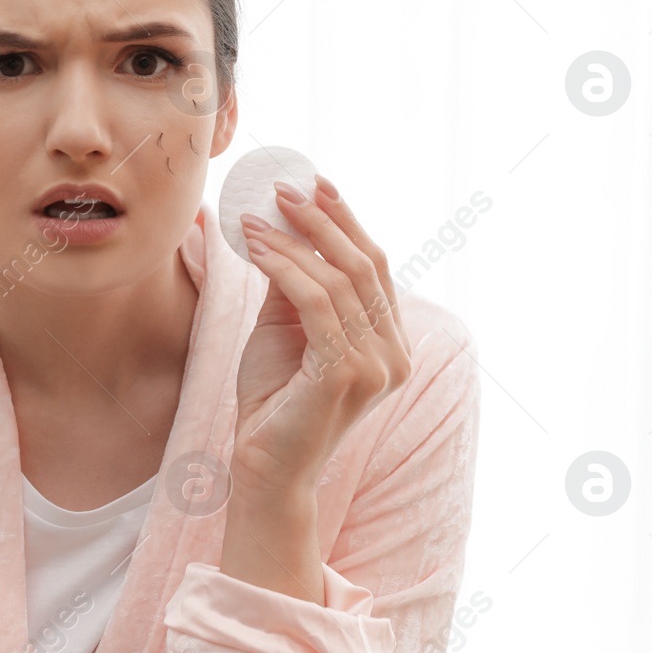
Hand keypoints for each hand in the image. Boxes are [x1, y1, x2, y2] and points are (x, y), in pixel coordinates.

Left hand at [230, 175, 411, 498]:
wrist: (264, 467)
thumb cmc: (274, 400)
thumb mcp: (286, 329)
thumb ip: (295, 284)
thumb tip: (284, 226)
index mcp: (391, 343)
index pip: (376, 268)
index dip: (347, 221)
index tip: (316, 185)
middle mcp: (395, 354)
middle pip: (365, 266)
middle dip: (323, 220)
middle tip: (285, 187)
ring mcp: (378, 366)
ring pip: (339, 280)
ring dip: (293, 241)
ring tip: (256, 217)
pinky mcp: (347, 374)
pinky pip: (315, 303)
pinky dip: (285, 268)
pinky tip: (257, 249)